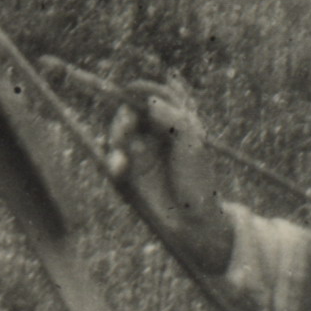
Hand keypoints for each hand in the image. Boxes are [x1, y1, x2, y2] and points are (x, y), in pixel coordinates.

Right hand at [100, 79, 231, 272]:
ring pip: (117, 132)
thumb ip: (174, 119)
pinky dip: (112, 160)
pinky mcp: (127, 172)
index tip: (131, 89)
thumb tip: (151, 101)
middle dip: (123, 116)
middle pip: (130, 111)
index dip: (142, 89)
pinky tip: (118, 169)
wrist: (191, 221)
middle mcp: (155, 132)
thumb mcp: (193, 145)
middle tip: (125, 129)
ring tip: (121, 156)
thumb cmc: (198, 181)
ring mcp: (139, 151)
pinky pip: (112, 158)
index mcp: (175, 120)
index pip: (155, 96)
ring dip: (115, 138)